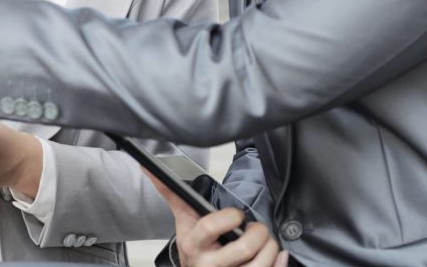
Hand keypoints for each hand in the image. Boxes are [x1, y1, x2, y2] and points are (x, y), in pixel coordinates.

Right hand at [144, 170, 286, 266]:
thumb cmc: (194, 249)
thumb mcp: (182, 221)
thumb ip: (171, 193)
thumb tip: (148, 168)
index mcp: (194, 244)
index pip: (210, 226)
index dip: (230, 217)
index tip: (237, 215)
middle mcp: (209, 265)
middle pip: (243, 249)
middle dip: (258, 233)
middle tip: (258, 228)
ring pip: (259, 266)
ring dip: (270, 249)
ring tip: (267, 242)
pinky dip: (278, 264)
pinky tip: (277, 256)